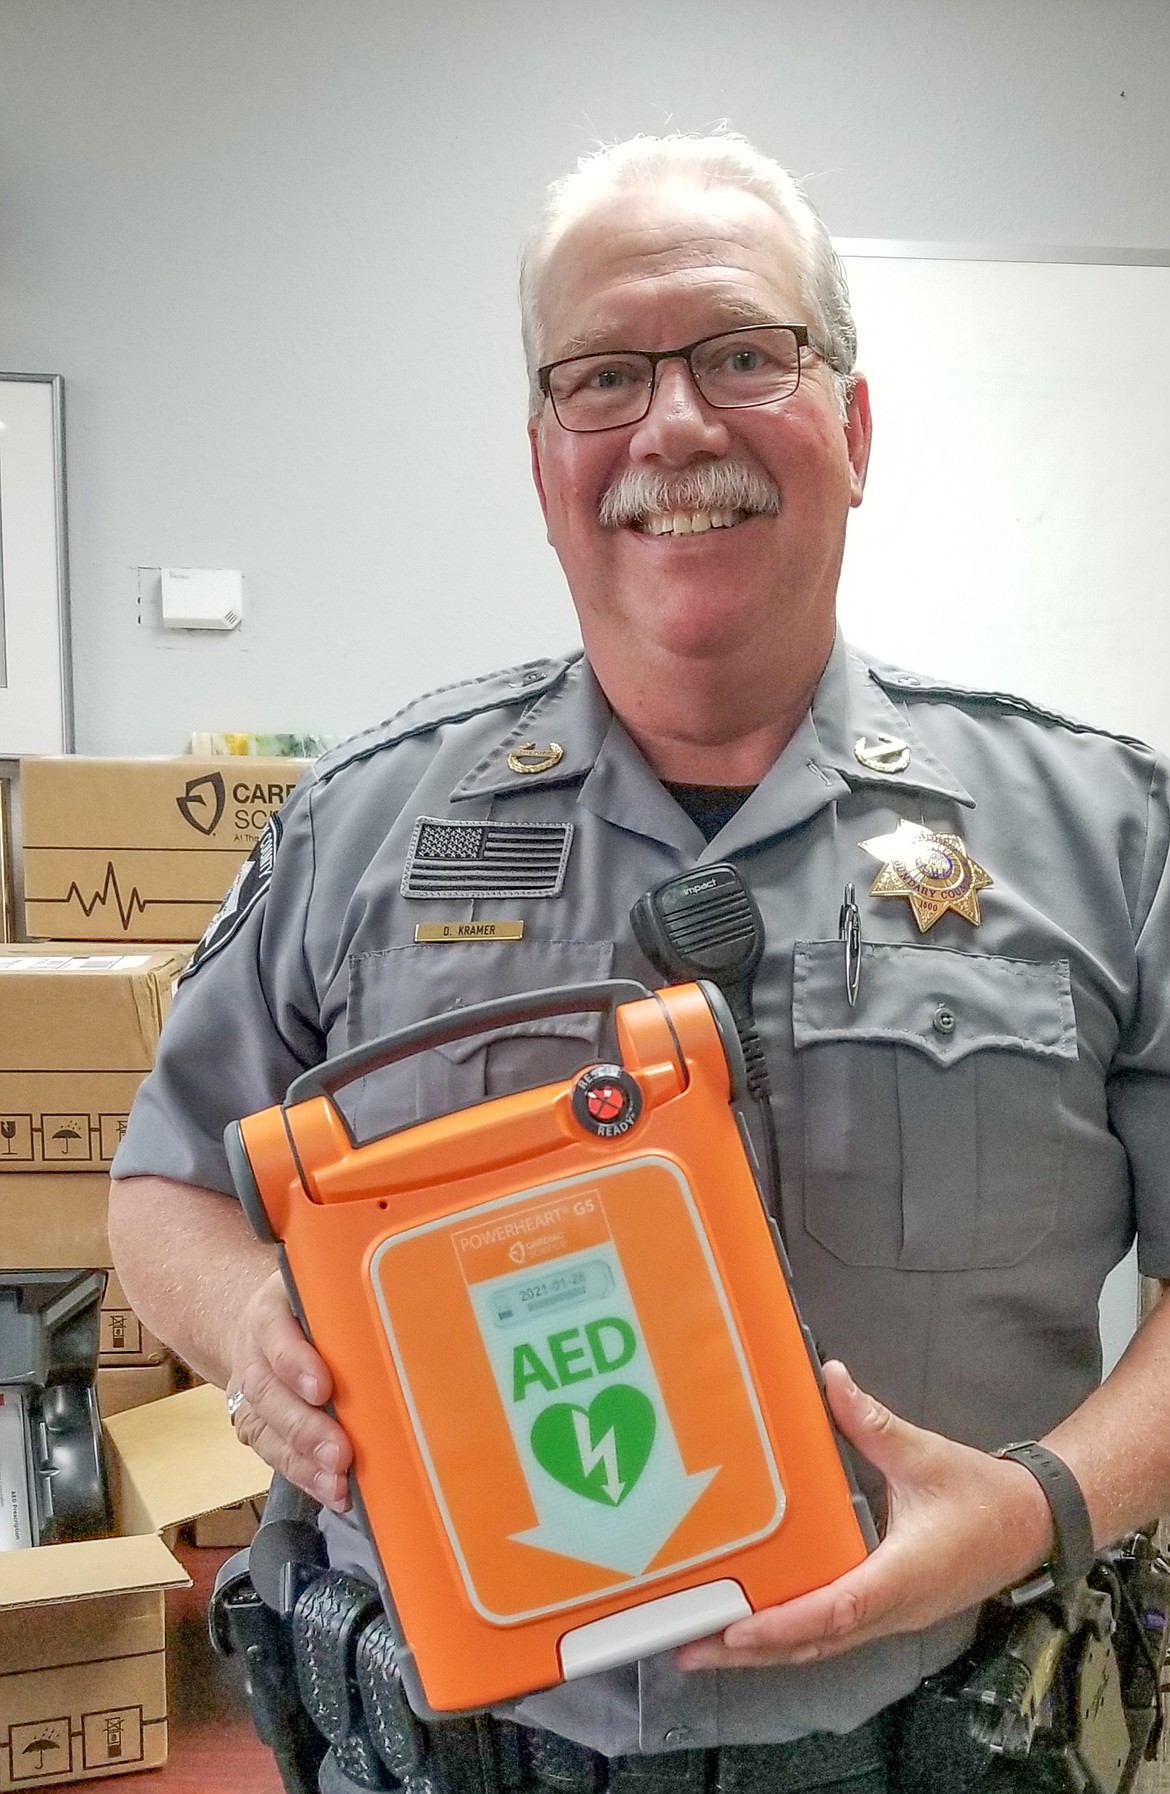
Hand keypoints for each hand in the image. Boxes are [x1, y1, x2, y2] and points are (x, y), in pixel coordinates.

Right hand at [226, 1269, 352, 1510]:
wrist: (264, 1327)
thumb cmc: (311, 1310)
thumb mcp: (324, 1292)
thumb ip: (355, 1305)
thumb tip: (417, 1319)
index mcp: (271, 1311)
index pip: (275, 1333)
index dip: (295, 1363)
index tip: (322, 1388)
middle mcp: (253, 1354)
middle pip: (267, 1393)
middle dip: (304, 1428)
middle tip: (339, 1452)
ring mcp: (249, 1395)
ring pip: (265, 1431)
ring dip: (303, 1463)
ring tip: (337, 1483)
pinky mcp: (255, 1428)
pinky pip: (272, 1456)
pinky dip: (304, 1478)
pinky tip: (333, 1492)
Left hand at [676, 1361, 1053, 1670]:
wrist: (1032, 1526)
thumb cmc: (980, 1495)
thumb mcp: (924, 1453)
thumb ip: (872, 1422)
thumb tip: (830, 1378)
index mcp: (902, 1575)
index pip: (837, 1608)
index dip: (785, 1622)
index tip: (735, 1629)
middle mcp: (892, 1610)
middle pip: (815, 1642)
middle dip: (752, 1650)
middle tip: (690, 1650)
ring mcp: (891, 1620)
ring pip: (821, 1646)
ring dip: (765, 1650)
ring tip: (705, 1647)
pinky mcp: (889, 1615)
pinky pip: (832, 1634)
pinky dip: (790, 1637)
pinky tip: (755, 1629)